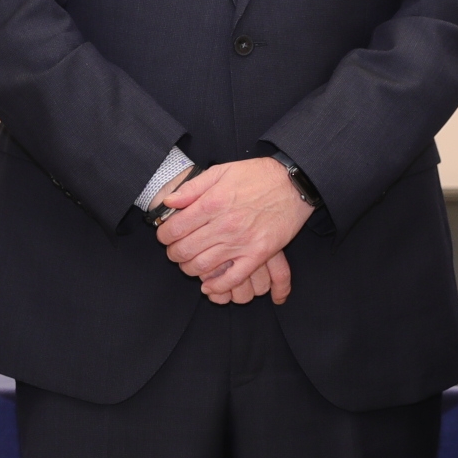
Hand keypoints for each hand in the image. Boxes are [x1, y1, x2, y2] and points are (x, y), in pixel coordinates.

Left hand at [156, 158, 310, 302]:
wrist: (294, 183)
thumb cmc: (257, 175)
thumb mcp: (221, 171)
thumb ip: (192, 187)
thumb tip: (169, 202)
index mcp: (212, 202)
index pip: (174, 228)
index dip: (163, 235)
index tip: (165, 235)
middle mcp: (224, 224)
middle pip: (184, 250)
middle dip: (173, 253)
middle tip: (175, 251)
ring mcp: (241, 242)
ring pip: (203, 266)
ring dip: (189, 269)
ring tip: (189, 263)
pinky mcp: (258, 254)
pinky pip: (233, 278)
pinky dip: (216, 286)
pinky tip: (208, 285)